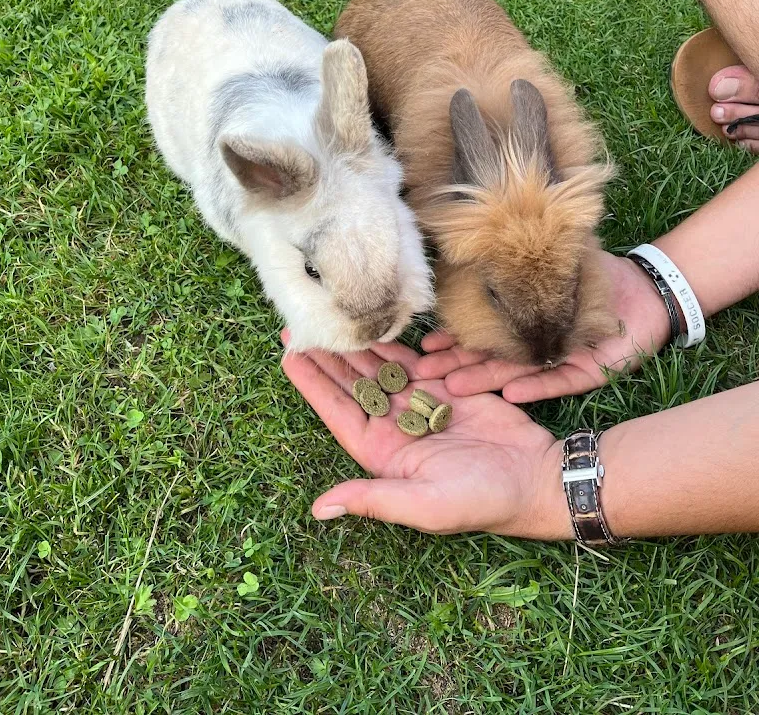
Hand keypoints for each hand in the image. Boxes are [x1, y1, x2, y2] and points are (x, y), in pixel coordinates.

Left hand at [281, 334, 569, 537]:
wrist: (534, 479)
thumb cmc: (480, 500)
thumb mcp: (423, 505)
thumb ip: (372, 500)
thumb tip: (319, 509)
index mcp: (380, 452)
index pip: (336, 410)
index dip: (312, 382)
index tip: (287, 353)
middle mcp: (393, 426)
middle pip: (350, 383)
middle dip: (325, 355)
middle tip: (298, 322)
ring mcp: (417, 404)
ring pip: (376, 367)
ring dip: (353, 343)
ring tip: (328, 314)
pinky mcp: (443, 387)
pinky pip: (409, 360)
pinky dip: (390, 342)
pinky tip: (372, 320)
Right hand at [417, 252, 670, 401]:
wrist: (644, 287)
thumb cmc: (595, 273)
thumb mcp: (549, 260)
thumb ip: (516, 264)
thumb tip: (472, 245)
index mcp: (523, 324)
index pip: (479, 335)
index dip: (451, 342)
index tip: (422, 347)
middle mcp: (537, 347)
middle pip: (489, 360)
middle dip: (455, 368)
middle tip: (423, 376)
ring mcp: (560, 362)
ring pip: (517, 377)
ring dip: (485, 382)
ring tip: (453, 388)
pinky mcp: (589, 372)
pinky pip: (559, 383)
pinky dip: (535, 388)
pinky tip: (509, 393)